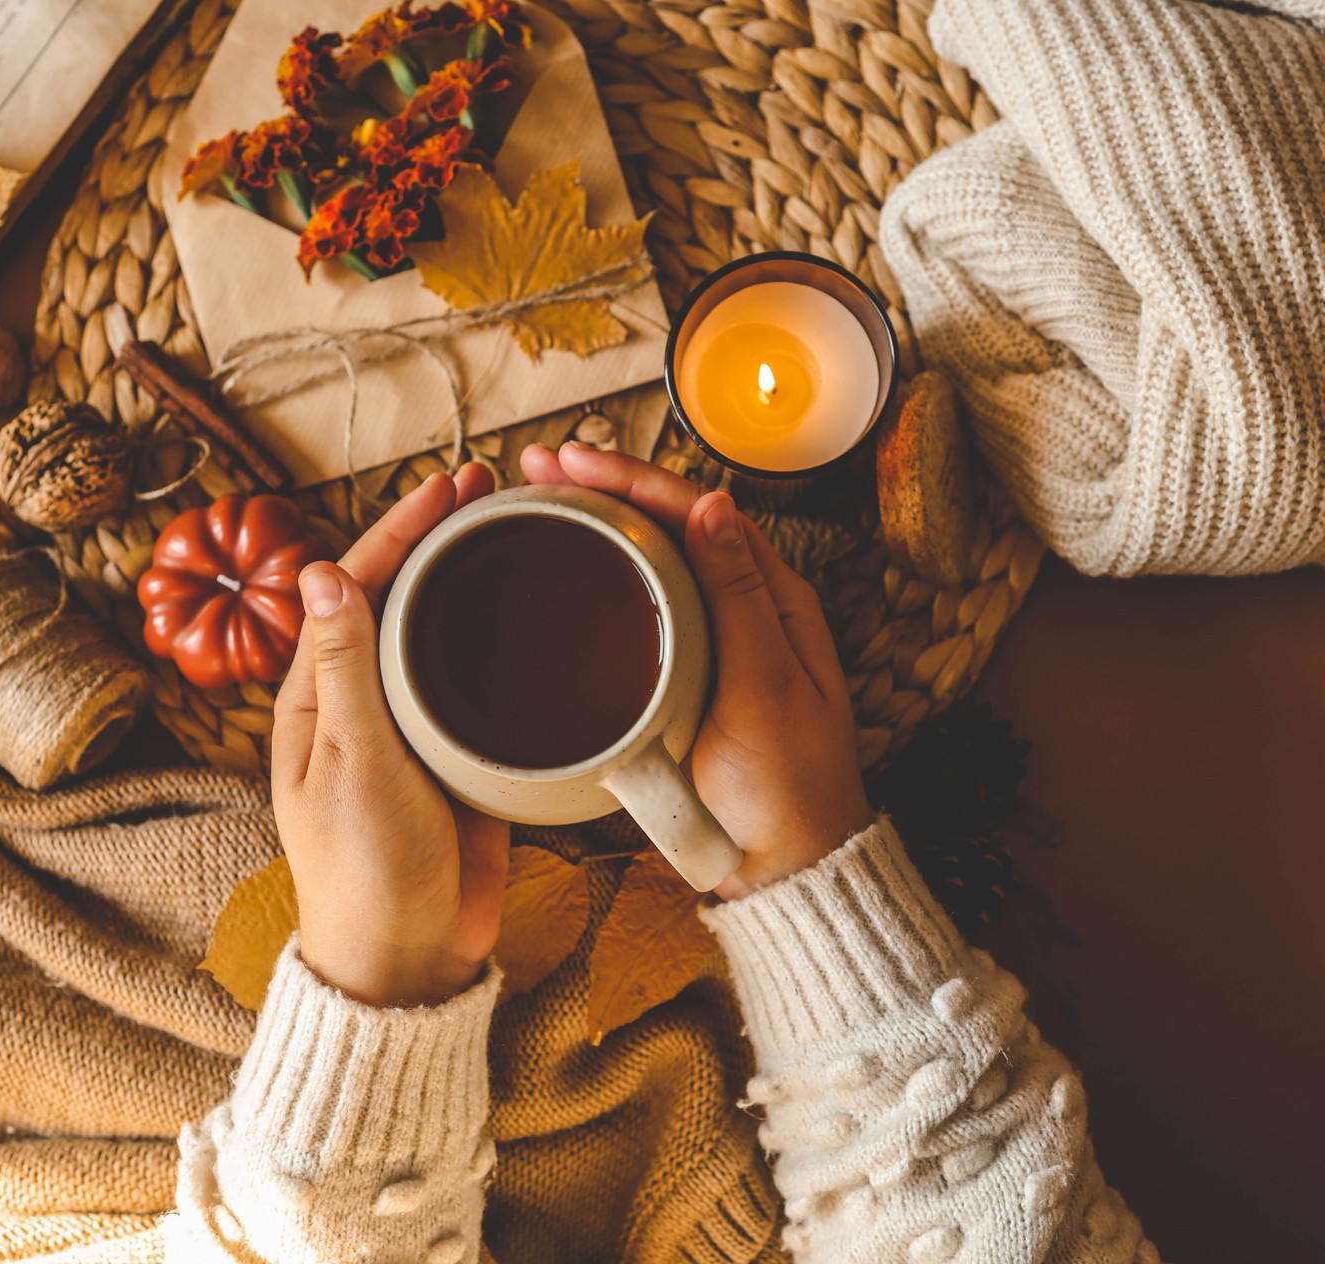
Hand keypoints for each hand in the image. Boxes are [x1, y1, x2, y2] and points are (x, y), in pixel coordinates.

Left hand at [272, 464, 509, 1006]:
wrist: (410, 959)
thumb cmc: (366, 869)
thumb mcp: (354, 760)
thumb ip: (346, 668)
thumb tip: (319, 573)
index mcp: (318, 698)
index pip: (353, 589)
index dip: (399, 531)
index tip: (448, 488)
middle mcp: (360, 706)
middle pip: (398, 601)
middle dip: (439, 541)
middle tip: (493, 489)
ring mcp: (410, 734)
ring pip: (439, 638)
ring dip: (469, 582)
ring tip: (518, 531)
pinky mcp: (457, 763)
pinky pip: (476, 690)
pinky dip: (500, 646)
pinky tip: (534, 621)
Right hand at [521, 443, 871, 897]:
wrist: (782, 865)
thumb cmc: (787, 786)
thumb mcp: (766, 688)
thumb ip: (739, 597)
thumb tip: (712, 506)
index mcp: (773, 598)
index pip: (699, 512)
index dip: (634, 478)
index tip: (577, 460)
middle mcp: (744, 607)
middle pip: (669, 524)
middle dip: (604, 486)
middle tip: (537, 466)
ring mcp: (712, 641)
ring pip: (651, 559)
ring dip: (598, 522)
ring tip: (538, 498)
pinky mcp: (684, 677)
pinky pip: (641, 607)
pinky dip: (602, 574)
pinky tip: (567, 570)